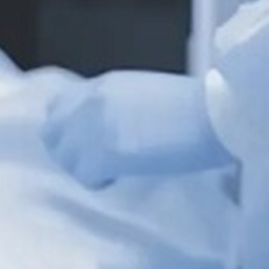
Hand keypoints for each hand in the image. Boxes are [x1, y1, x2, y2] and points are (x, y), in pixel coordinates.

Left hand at [41, 71, 234, 188]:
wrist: (217, 112)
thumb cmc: (198, 105)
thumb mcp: (145, 94)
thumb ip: (118, 108)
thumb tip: (113, 129)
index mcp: (101, 86)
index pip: (58, 106)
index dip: (68, 129)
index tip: (85, 142)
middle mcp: (88, 104)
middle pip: (51, 133)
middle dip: (68, 150)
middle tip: (94, 163)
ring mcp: (91, 129)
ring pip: (64, 158)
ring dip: (83, 168)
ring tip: (111, 172)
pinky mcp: (102, 154)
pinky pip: (84, 177)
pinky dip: (100, 182)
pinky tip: (121, 179)